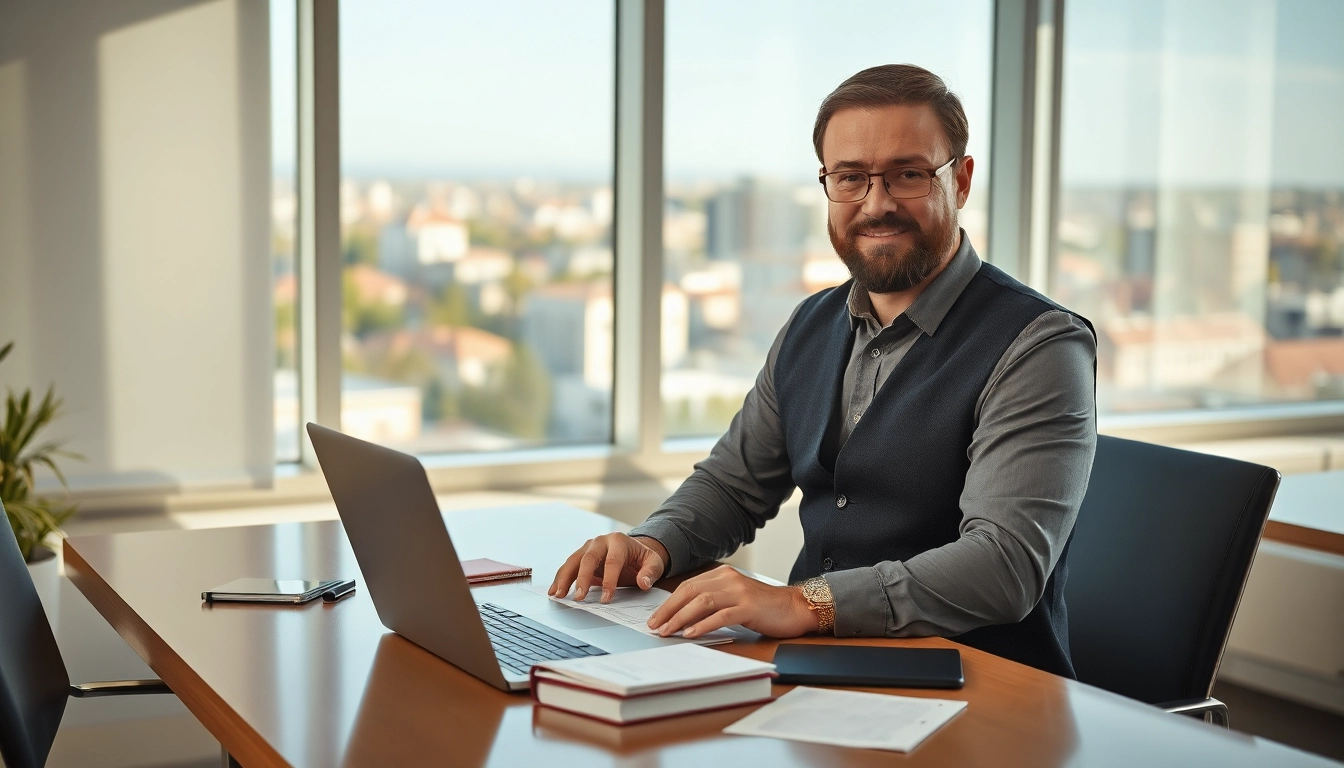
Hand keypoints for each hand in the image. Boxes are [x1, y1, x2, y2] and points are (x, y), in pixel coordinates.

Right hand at [549, 533, 668, 602]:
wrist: (633, 551)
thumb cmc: (642, 558)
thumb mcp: (654, 563)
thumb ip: (650, 572)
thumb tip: (643, 583)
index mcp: (619, 541)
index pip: (612, 561)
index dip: (609, 580)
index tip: (607, 598)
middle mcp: (600, 541)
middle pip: (588, 558)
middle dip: (582, 578)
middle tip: (579, 597)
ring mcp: (588, 548)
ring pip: (573, 561)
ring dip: (564, 578)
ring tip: (558, 595)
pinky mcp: (580, 556)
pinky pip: (568, 567)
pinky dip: (560, 579)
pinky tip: (554, 591)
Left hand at [646, 565, 818, 639]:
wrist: (795, 608)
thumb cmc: (764, 607)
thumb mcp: (734, 599)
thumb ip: (713, 602)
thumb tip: (684, 617)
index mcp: (722, 575)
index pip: (688, 586)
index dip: (669, 602)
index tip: (656, 618)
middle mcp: (729, 579)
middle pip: (690, 591)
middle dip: (668, 610)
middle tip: (655, 626)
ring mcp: (739, 592)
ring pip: (701, 602)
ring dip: (680, 618)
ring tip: (668, 631)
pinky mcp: (749, 607)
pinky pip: (721, 615)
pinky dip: (703, 625)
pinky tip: (691, 633)